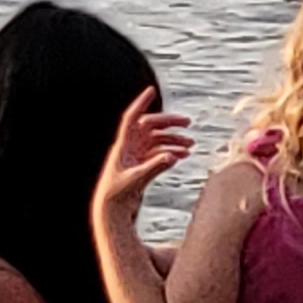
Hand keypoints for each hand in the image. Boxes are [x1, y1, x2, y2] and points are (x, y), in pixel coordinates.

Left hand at [96, 88, 193, 220]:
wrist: (111, 211)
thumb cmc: (116, 195)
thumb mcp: (136, 180)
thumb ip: (154, 167)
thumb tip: (172, 156)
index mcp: (123, 146)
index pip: (132, 118)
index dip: (141, 103)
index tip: (151, 91)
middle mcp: (130, 147)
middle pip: (151, 127)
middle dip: (169, 123)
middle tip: (187, 123)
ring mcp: (136, 156)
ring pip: (157, 140)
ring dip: (174, 139)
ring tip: (191, 144)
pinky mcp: (141, 166)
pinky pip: (159, 153)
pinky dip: (171, 152)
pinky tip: (183, 155)